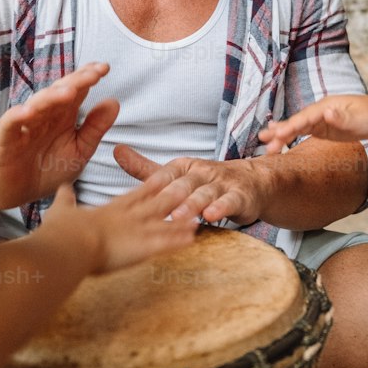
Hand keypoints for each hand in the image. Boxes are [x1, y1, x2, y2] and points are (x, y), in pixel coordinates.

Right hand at [0, 64, 119, 212]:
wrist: (19, 194)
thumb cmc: (49, 169)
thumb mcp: (79, 151)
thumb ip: (95, 128)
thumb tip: (114, 101)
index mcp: (63, 115)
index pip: (76, 90)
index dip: (88, 77)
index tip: (104, 68)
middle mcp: (44, 115)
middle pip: (59, 92)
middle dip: (76, 81)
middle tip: (93, 74)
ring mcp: (24, 125)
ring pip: (37, 104)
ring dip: (51, 97)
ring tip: (69, 92)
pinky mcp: (5, 140)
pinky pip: (10, 124)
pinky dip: (17, 116)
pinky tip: (29, 112)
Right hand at [44, 174, 198, 273]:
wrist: (68, 244)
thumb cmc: (63, 230)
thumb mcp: (61, 210)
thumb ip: (64, 199)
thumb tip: (61, 187)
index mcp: (110, 210)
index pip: (135, 195)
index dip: (150, 186)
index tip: (162, 177)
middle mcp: (126, 218)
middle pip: (155, 204)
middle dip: (172, 196)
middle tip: (188, 187)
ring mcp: (136, 231)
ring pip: (164, 222)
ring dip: (181, 218)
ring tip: (198, 213)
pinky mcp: (141, 248)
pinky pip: (164, 245)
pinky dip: (177, 242)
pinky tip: (192, 239)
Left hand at [114, 145, 268, 226]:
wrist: (252, 182)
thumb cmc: (207, 182)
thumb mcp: (177, 174)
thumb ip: (147, 169)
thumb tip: (115, 151)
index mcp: (184, 166)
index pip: (165, 175)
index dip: (151, 186)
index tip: (133, 198)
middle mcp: (201, 172)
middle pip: (183, 185)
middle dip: (169, 197)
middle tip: (154, 210)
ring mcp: (221, 183)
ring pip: (205, 193)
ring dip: (192, 204)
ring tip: (177, 216)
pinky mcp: (239, 196)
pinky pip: (230, 201)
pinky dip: (221, 208)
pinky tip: (211, 216)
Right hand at [259, 94, 367, 153]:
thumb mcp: (358, 118)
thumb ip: (342, 117)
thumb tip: (327, 113)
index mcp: (326, 106)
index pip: (305, 118)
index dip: (291, 126)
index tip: (278, 134)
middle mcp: (319, 111)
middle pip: (297, 122)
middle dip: (280, 130)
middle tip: (263, 140)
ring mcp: (319, 120)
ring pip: (297, 127)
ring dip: (281, 134)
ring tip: (264, 141)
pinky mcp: (322, 129)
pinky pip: (302, 132)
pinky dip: (289, 136)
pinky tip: (278, 138)